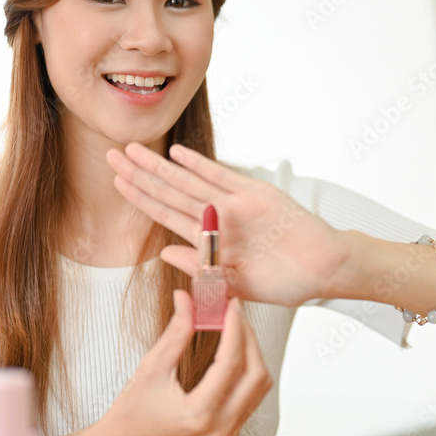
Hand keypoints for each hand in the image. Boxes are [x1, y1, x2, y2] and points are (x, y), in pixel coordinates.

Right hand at [94, 290, 271, 435]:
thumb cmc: (132, 412)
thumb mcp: (151, 368)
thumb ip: (175, 332)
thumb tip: (187, 300)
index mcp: (198, 412)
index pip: (230, 363)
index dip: (235, 328)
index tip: (231, 306)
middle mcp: (219, 426)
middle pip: (255, 374)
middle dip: (248, 338)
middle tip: (235, 312)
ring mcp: (227, 431)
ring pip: (259, 385)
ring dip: (252, 352)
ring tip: (235, 327)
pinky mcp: (229, 429)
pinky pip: (252, 395)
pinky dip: (249, 369)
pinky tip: (235, 350)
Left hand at [105, 142, 351, 305]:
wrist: (325, 269)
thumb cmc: (286, 280)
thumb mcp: (235, 284)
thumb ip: (201, 269)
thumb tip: (164, 253)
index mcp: (209, 239)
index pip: (165, 213)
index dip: (140, 197)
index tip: (116, 182)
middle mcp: (217, 217)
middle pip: (169, 192)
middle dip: (139, 174)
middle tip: (111, 155)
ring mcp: (234, 205)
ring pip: (187, 183)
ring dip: (159, 167)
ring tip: (132, 151)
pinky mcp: (255, 196)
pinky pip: (222, 179)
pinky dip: (200, 167)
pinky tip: (176, 155)